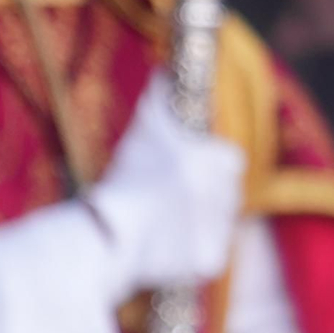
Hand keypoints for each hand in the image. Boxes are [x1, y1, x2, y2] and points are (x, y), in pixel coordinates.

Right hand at [85, 75, 245, 299]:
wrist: (103, 234)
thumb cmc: (122, 176)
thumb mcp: (142, 130)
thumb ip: (161, 98)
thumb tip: (167, 70)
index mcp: (220, 161)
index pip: (230, 162)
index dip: (209, 167)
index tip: (186, 174)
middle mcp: (227, 194)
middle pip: (226, 194)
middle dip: (204, 197)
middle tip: (169, 203)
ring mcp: (219, 230)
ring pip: (217, 225)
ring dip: (197, 225)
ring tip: (162, 226)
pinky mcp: (208, 262)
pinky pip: (206, 258)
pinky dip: (187, 257)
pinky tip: (162, 251)